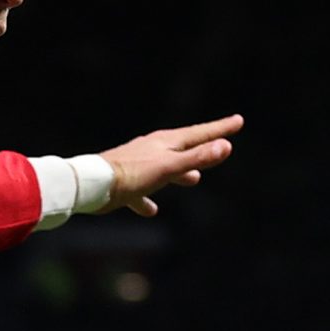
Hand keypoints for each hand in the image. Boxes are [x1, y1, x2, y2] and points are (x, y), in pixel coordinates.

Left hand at [93, 115, 241, 216]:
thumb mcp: (169, 168)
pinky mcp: (126, 183)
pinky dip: (150, 198)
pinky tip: (152, 209)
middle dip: (203, 146)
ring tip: (194, 179)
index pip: (199, 134)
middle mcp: (152, 150)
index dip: (220, 129)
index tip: (238, 121)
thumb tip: (225, 146)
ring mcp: (139, 165)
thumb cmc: (132, 174)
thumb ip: (196, 158)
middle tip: (220, 142)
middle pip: (184, 146)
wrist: (92, 185)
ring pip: (166, 166)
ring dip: (182, 171)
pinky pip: (144, 190)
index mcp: (165, 143)